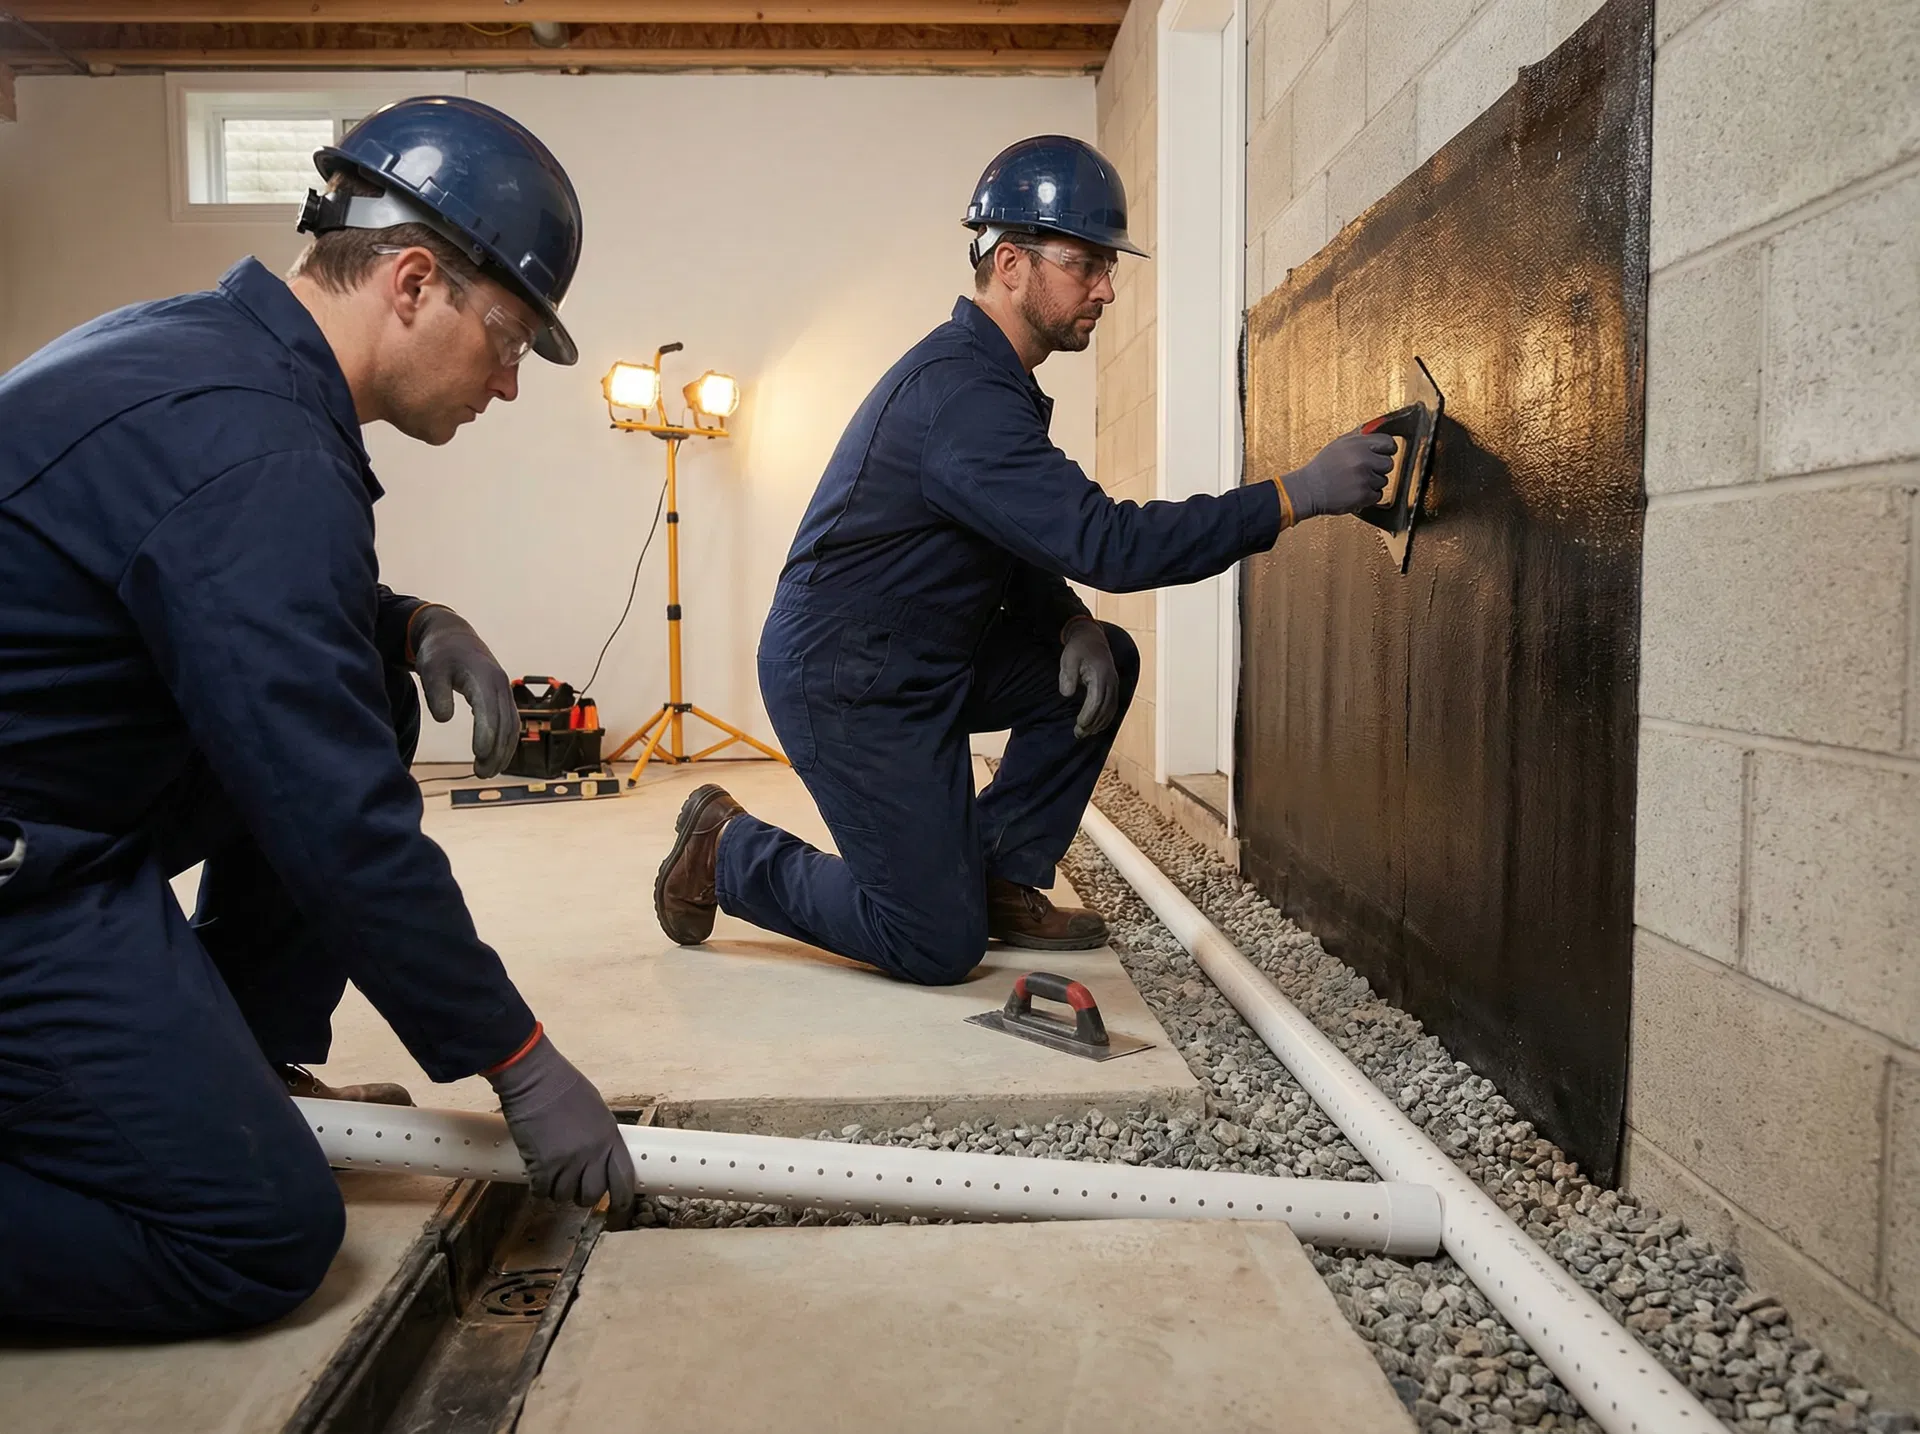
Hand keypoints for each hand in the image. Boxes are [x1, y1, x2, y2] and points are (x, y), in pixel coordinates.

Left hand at [410, 605, 517, 777]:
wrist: (453, 637)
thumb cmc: (440, 654)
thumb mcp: (431, 669)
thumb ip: (436, 693)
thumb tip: (444, 719)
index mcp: (484, 678)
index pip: (489, 712)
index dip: (487, 735)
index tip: (478, 756)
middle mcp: (500, 685)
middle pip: (505, 724)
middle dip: (496, 751)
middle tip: (481, 774)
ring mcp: (505, 691)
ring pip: (512, 727)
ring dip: (503, 752)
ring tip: (486, 772)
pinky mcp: (503, 697)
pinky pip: (511, 723)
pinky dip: (506, 743)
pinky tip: (495, 757)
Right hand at [487, 1033, 635, 1216]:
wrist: (535, 1079)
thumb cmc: (564, 1085)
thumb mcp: (596, 1109)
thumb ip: (602, 1135)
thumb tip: (601, 1154)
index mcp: (609, 1138)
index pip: (623, 1178)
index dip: (623, 1198)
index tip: (619, 1207)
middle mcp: (592, 1154)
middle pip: (593, 1194)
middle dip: (584, 1195)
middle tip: (575, 1187)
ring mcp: (567, 1162)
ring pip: (565, 1196)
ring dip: (558, 1190)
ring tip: (552, 1175)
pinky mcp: (542, 1166)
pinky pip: (542, 1192)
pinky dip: (538, 1188)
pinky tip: (537, 1176)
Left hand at [1058, 617, 1119, 740]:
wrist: (1091, 637)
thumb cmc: (1077, 648)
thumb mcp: (1068, 658)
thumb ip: (1068, 675)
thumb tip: (1067, 694)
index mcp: (1101, 674)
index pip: (1097, 700)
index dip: (1088, 715)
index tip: (1079, 725)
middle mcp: (1111, 680)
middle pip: (1105, 708)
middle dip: (1092, 723)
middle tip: (1078, 734)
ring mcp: (1114, 683)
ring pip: (1110, 709)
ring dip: (1099, 723)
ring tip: (1085, 733)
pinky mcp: (1113, 686)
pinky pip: (1112, 706)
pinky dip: (1105, 718)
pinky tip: (1096, 726)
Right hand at [1278, 428, 1397, 522]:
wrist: (1308, 489)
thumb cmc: (1322, 468)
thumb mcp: (1338, 444)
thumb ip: (1359, 437)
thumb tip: (1376, 428)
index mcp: (1358, 444)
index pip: (1389, 443)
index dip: (1386, 450)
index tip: (1382, 454)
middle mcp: (1363, 459)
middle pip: (1388, 464)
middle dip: (1378, 468)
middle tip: (1362, 471)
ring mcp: (1364, 478)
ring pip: (1383, 481)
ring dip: (1371, 483)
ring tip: (1353, 482)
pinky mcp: (1363, 495)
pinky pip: (1377, 495)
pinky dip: (1367, 496)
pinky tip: (1353, 491)